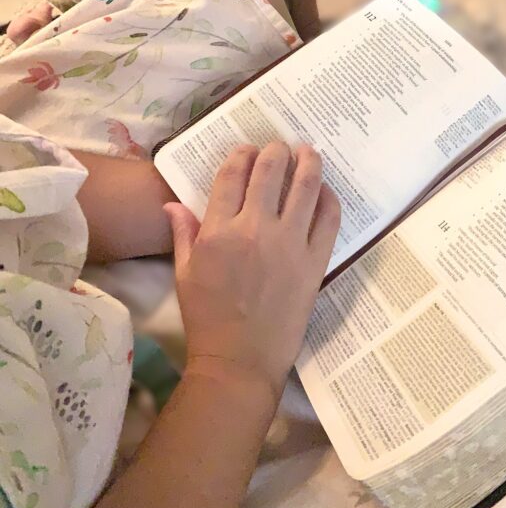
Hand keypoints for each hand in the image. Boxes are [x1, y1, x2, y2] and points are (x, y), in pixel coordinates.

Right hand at [165, 142, 339, 404]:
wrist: (240, 360)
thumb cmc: (207, 318)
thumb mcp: (183, 274)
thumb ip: (182, 234)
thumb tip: (173, 204)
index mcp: (218, 231)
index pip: (232, 175)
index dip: (241, 155)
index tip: (247, 149)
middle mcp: (255, 229)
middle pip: (270, 171)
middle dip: (276, 151)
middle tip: (280, 147)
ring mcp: (289, 244)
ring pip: (305, 186)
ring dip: (308, 161)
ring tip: (309, 152)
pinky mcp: (315, 261)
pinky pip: (328, 219)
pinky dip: (328, 198)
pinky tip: (325, 191)